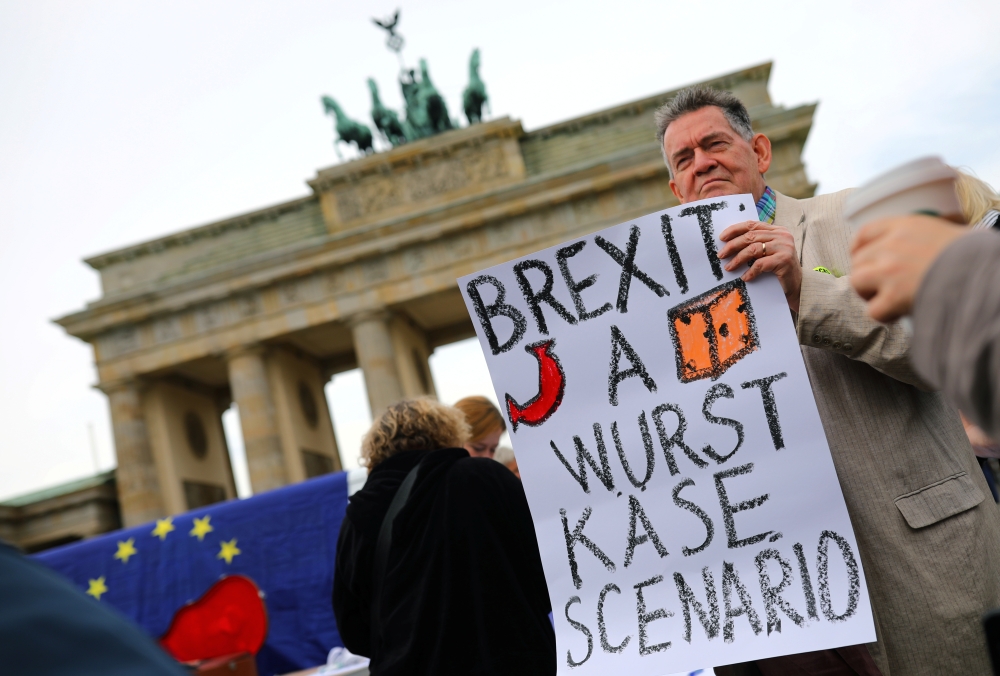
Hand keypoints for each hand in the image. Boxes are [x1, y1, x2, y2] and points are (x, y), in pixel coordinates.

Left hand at [718, 220, 801, 312]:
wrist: (797, 286)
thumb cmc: (778, 270)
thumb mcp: (767, 253)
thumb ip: (755, 244)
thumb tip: (728, 244)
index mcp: (777, 230)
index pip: (752, 225)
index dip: (735, 229)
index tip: (721, 238)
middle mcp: (782, 235)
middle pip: (750, 236)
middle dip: (732, 245)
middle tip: (721, 255)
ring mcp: (784, 246)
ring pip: (753, 249)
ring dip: (738, 259)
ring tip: (729, 267)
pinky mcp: (784, 260)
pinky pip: (760, 264)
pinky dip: (750, 271)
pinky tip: (744, 277)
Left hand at [850, 214, 966, 322]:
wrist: (983, 272)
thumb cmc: (974, 254)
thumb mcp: (949, 232)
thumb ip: (926, 238)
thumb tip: (925, 249)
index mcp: (906, 225)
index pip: (865, 233)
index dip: (859, 248)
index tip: (862, 259)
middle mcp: (892, 245)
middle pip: (858, 260)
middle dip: (867, 275)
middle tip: (883, 287)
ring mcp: (889, 269)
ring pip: (857, 281)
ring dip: (868, 294)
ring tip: (887, 300)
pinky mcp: (893, 295)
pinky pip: (872, 310)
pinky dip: (883, 315)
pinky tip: (898, 314)